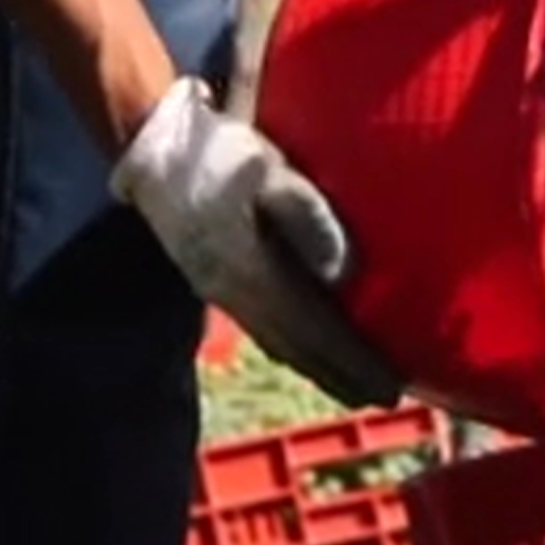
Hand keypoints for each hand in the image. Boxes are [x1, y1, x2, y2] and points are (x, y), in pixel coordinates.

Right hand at [110, 78, 402, 409]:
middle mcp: (236, 294)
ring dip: (319, 368)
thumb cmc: (221, 154)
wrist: (154, 147)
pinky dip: (295, 348)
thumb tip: (344, 270)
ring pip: (280, 344)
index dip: (354, 362)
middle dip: (343, 377)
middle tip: (385, 397)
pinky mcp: (213, 283)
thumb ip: (305, 213)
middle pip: (299, 350)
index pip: (315, 331)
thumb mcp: (268, 170)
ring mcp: (221, 292)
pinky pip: (263, 329)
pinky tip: (310, 349)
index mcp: (253, 271)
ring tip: (354, 384)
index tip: (390, 387)